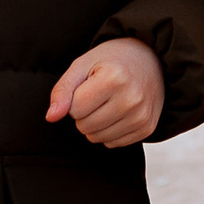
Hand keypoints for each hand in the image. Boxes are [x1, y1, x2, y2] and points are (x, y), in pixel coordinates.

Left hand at [48, 36, 166, 147]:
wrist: (151, 61)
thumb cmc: (113, 61)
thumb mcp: (82, 65)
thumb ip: (62, 90)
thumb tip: (51, 117)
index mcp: (114, 78)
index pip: (74, 109)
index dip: (76, 98)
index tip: (88, 86)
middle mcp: (132, 98)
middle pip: (85, 126)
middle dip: (84, 113)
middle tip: (98, 94)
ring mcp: (141, 115)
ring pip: (96, 137)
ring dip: (95, 124)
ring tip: (109, 103)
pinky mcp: (147, 128)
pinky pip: (113, 143)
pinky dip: (110, 131)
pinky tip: (119, 112)